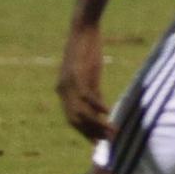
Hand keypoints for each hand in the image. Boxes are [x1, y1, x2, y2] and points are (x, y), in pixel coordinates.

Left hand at [56, 25, 112, 141]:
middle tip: (107, 141)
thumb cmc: (87, 53)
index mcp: (63, 92)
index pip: (72, 119)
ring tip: (112, 131)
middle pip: (75, 120)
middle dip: (91, 133)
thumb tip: (101, 112)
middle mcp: (62, 90)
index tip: (97, 143)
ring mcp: (68, 84)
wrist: (82, 31)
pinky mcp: (77, 75)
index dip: (84, 133)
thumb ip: (93, 94)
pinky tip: (109, 111)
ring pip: (81, 113)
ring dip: (97, 124)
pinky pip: (87, 97)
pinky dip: (98, 107)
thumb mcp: (89, 77)